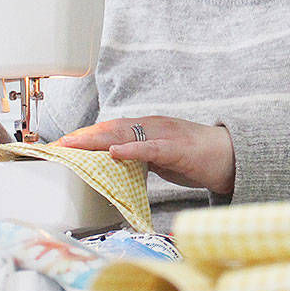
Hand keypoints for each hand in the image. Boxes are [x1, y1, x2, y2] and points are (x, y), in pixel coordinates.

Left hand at [55, 116, 234, 194]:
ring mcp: (165, 134)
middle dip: (83, 136)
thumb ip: (137, 157)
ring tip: (75, 144)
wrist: (230, 156)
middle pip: (111, 128)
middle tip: (58, 145)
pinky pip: (150, 148)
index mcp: (147, 127)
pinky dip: (131, 149)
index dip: (85, 135)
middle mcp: (152, 125)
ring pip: (126, 134)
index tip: (62, 144)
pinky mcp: (177, 148)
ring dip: (97, 139)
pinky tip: (115, 152)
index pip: (109, 129)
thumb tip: (114, 164)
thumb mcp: (159, 156)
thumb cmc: (196, 157)